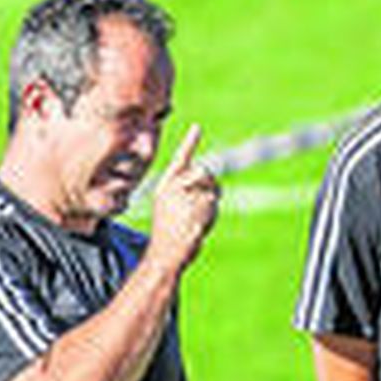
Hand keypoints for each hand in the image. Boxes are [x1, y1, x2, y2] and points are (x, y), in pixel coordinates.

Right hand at [148, 124, 219, 270]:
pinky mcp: (196, 206)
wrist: (166, 252)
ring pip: (213, 187)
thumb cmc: (169, 231)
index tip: (197, 127)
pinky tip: (200, 225)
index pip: (180, 159)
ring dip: (212, 203)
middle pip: (205, 171)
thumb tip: (215, 187)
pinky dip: (212, 213)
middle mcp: (174, 187)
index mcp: (166, 185)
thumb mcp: (171, 208)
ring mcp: (185, 196)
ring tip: (197, 219)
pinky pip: (214, 201)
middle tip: (203, 203)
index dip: (189, 142)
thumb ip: (188, 193)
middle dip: (210, 184)